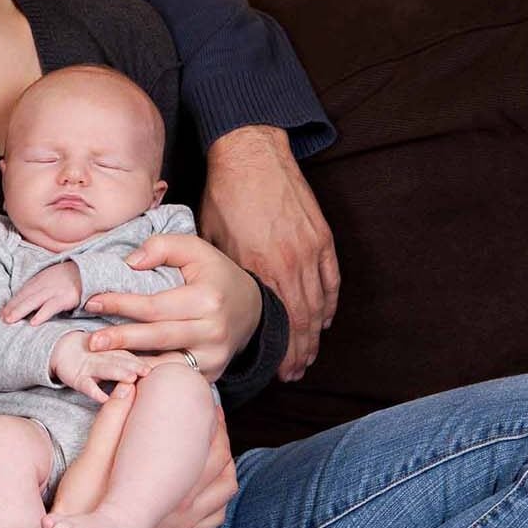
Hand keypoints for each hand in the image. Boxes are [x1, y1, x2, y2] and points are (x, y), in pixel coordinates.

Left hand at [1, 262, 82, 325]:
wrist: (91, 271)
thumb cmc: (71, 279)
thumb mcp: (53, 280)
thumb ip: (41, 289)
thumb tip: (27, 304)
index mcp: (41, 279)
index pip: (23, 292)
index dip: (12, 302)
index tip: (1, 312)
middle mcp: (46, 284)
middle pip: (26, 296)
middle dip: (12, 307)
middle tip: (2, 318)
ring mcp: (56, 290)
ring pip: (34, 301)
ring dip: (20, 310)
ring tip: (10, 320)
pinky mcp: (68, 297)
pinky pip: (52, 306)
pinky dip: (42, 314)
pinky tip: (33, 322)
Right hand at [49, 330, 147, 402]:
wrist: (61, 348)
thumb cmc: (93, 358)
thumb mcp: (109, 357)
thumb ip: (128, 362)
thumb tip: (154, 371)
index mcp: (113, 353)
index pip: (128, 356)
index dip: (139, 361)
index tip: (153, 368)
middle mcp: (102, 358)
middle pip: (119, 360)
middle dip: (132, 365)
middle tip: (146, 370)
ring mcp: (89, 367)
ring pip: (105, 369)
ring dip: (117, 373)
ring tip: (130, 378)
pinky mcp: (76, 377)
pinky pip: (86, 385)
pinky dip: (94, 392)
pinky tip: (104, 399)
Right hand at [50, 385, 235, 527]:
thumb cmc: (83, 500)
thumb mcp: (92, 457)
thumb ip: (112, 421)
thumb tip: (127, 387)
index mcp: (170, 484)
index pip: (209, 446)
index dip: (214, 422)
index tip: (210, 405)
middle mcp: (185, 505)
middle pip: (222, 465)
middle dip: (222, 438)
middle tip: (216, 419)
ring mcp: (185, 523)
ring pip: (224, 491)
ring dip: (227, 466)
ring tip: (218, 449)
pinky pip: (215, 516)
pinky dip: (220, 498)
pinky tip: (211, 486)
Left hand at [82, 235, 260, 379]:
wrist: (250, 309)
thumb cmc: (214, 275)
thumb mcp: (194, 249)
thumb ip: (161, 247)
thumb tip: (130, 263)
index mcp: (207, 299)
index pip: (155, 306)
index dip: (122, 304)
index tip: (93, 302)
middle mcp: (212, 332)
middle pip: (157, 338)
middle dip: (120, 340)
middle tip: (91, 341)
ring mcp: (213, 358)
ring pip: (165, 364)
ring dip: (130, 365)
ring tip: (100, 362)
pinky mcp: (211, 374)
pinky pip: (174, 377)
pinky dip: (149, 378)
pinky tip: (124, 375)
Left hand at [201, 125, 339, 380]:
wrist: (252, 154)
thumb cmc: (224, 195)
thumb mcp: (207, 237)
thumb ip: (212, 271)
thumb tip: (196, 301)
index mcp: (256, 267)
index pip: (271, 321)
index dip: (275, 349)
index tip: (274, 370)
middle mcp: (287, 264)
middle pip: (298, 322)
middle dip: (296, 352)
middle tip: (292, 373)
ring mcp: (309, 252)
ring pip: (317, 306)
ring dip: (314, 336)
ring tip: (308, 358)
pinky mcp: (322, 239)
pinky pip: (331, 283)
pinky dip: (329, 305)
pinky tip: (324, 322)